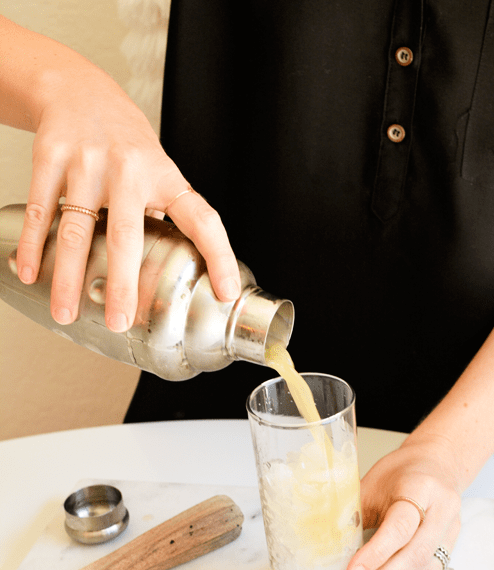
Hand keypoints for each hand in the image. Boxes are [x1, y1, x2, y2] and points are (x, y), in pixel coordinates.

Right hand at [15, 66, 239, 331]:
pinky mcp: (52, 156)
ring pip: (78, 229)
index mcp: (165, 178)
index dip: (219, 257)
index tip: (226, 292)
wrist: (77, 88)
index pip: (202, 220)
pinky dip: (34, 245)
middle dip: (123, 282)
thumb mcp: (158, 172)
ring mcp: (88, 163)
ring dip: (69, 276)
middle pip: (128, 235)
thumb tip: (184, 272)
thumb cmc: (125, 143)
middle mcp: (129, 170)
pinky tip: (31, 273)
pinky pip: (43, 209)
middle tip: (119, 320)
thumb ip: (166, 216)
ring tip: (67, 311)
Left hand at [347, 432, 462, 569]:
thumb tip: (328, 544)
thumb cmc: (401, 472)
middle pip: (416, 554)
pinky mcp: (450, 547)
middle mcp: (443, 510)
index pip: (401, 526)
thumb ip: (355, 512)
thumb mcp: (373, 483)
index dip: (376, 553)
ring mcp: (451, 531)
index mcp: (421, 487)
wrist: (436, 464)